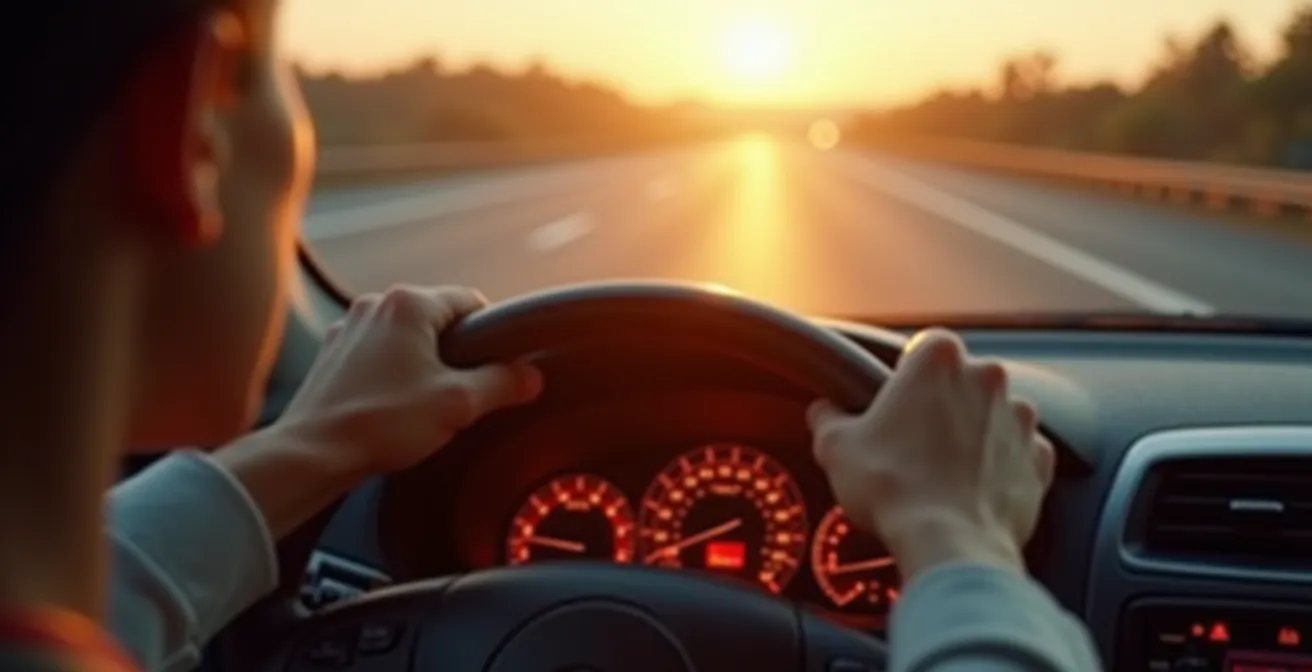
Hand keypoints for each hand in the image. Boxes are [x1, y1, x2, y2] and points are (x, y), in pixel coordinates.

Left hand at [274, 285, 542, 476]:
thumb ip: (503, 384)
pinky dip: (392, 376)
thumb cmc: (378, 424)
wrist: (311, 454)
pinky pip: (378, 356)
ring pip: (406, 339)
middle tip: (459, 395)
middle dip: (455, 355)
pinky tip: (393, 408)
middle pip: (438, 321)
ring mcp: (348, 328)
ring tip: (422, 406)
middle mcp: (374, 305)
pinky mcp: (331, 355)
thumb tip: (530, 376)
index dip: (492, 336)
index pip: (472, 302)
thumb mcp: (459, 404)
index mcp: (408, 304)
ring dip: (422, 366)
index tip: (496, 368)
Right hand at [806, 329, 1054, 577]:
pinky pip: (1020, 456)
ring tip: (941, 473)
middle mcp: (988, 378)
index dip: (905, 375)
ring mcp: (1021, 420)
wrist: (949, 545)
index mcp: (938, 359)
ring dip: (973, 435)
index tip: (893, 402)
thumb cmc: (893, 488)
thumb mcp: (836, 447)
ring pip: (993, 416)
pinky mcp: (1040, 461)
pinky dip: (1001, 469)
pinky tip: (972, 491)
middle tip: (910, 443)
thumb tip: (823, 413)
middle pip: (960, 381)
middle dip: (940, 406)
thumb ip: (828, 418)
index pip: (922, 347)